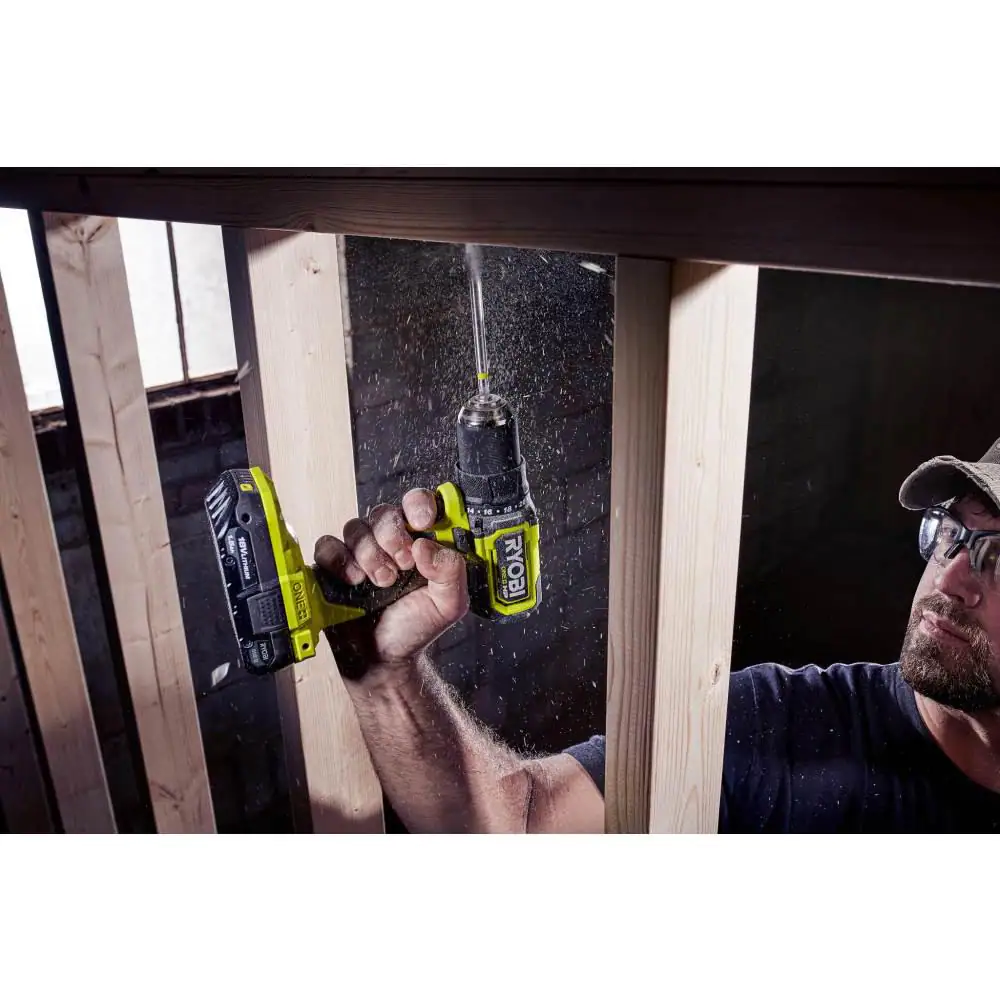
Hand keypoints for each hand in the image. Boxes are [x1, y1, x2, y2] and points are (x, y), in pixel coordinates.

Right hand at [314, 488, 469, 681]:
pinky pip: (328, 545)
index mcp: (420, 542)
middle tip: (401, 564)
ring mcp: (360, 552)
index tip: (422, 521)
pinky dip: (339, 561)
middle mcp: (390, 542)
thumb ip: (451, 571)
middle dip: (393, 537)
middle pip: (385, 513)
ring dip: (369, 555)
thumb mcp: (449, 603)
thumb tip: (425, 546)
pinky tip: (353, 581)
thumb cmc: (415, 627)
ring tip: (381, 583)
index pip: (419, 504)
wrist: (383, 659)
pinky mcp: (334, 567)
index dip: (419, 504)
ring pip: (356, 528)